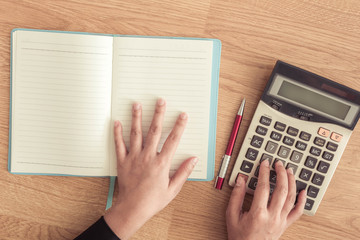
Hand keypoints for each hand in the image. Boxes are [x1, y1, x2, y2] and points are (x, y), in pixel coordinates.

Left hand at [104, 99, 197, 239]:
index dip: (179, 126)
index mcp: (161, 163)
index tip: (183, 115)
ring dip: (137, 118)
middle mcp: (147, 157)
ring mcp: (134, 158)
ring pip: (135, 134)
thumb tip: (193, 159)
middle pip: (154, 131)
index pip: (173, 140)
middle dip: (158, 114)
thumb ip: (183, 172)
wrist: (132, 209)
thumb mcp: (173, 189)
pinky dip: (117, 133)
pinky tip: (117, 122)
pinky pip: (119, 145)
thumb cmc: (152, 201)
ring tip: (137, 105)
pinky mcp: (122, 162)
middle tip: (160, 101)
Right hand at [226, 160, 305, 239]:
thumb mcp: (232, 215)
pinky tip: (303, 191)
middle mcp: (272, 217)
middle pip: (281, 190)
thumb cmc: (239, 236)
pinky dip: (302, 201)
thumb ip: (236, 195)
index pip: (263, 187)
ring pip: (291, 198)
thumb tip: (241, 179)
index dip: (265, 173)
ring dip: (292, 183)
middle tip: (279, 164)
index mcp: (258, 213)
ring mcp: (280, 221)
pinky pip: (297, 213)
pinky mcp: (285, 225)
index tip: (265, 163)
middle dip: (281, 174)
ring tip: (289, 171)